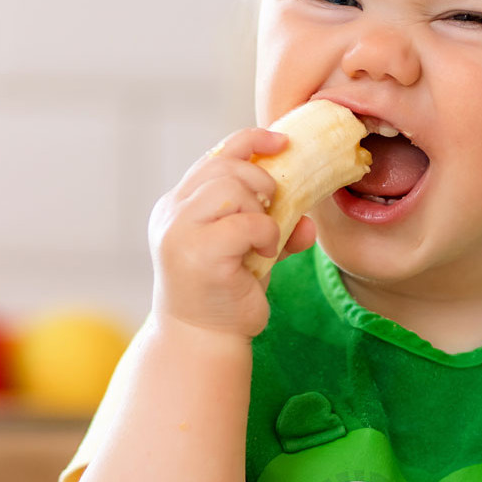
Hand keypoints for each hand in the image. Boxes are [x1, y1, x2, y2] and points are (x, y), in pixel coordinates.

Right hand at [148, 127, 315, 337]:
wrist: (203, 340)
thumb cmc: (225, 294)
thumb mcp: (251, 250)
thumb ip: (275, 227)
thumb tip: (310, 223)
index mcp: (178, 205)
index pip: (214, 156)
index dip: (250, 141)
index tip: (281, 141)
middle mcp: (171, 213)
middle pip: (225, 167)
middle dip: (261, 182)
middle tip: (272, 212)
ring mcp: (179, 232)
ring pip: (231, 187)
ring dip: (261, 210)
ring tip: (264, 238)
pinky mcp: (197, 252)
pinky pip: (246, 222)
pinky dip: (266, 233)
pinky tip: (265, 254)